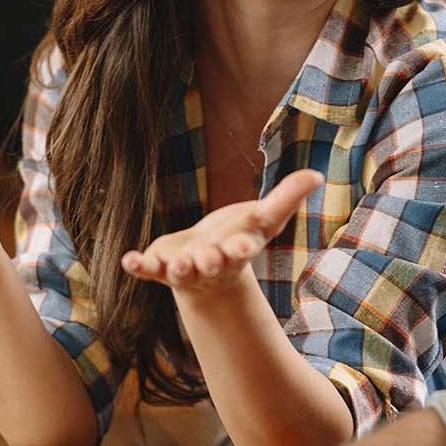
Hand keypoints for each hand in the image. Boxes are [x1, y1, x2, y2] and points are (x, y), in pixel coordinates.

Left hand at [121, 170, 322, 292]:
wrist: (207, 268)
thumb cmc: (238, 238)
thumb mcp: (263, 219)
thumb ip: (287, 198)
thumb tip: (318, 175)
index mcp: (236, 250)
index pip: (242, 250)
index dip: (242, 248)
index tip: (244, 246)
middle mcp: (211, 263)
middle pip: (212, 263)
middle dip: (210, 261)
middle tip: (208, 258)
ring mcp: (184, 268)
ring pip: (180, 271)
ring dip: (178, 267)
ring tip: (177, 264)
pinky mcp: (160, 266)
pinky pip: (148, 269)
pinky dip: (138, 266)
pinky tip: (128, 260)